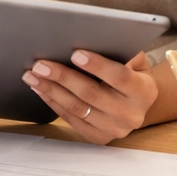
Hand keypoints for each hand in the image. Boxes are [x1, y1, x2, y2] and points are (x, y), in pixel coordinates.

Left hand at [22, 50, 158, 145]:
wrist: (138, 105)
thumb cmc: (133, 74)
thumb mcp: (136, 61)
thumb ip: (120, 50)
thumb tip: (91, 37)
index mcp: (144, 92)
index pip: (120, 77)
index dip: (97, 65)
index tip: (75, 54)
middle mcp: (131, 114)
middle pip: (91, 94)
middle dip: (63, 77)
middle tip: (40, 65)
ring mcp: (114, 129)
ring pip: (77, 108)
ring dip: (51, 90)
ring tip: (32, 76)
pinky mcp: (99, 137)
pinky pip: (71, 119)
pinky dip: (53, 103)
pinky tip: (41, 89)